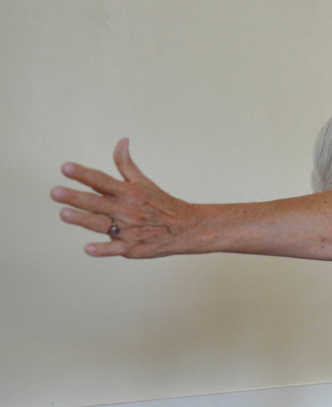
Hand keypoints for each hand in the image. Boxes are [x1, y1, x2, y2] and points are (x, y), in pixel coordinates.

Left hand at [51, 138, 195, 257]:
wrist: (185, 228)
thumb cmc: (161, 203)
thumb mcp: (143, 181)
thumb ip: (126, 164)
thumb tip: (122, 140)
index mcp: (127, 192)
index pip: (101, 180)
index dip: (83, 174)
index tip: (64, 167)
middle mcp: (126, 210)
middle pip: (96, 202)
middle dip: (75, 197)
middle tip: (54, 192)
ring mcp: (129, 229)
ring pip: (101, 224)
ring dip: (83, 219)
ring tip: (63, 214)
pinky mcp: (133, 248)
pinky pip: (116, 249)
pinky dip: (103, 249)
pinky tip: (88, 249)